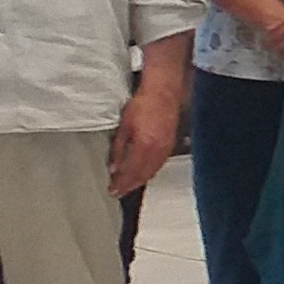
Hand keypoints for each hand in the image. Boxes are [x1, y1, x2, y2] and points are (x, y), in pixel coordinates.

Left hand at [107, 82, 181, 199]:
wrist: (163, 92)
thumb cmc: (143, 104)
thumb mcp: (124, 126)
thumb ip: (118, 148)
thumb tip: (113, 167)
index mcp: (144, 146)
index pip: (130, 172)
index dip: (121, 183)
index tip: (112, 190)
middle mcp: (157, 151)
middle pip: (142, 175)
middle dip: (129, 186)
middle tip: (118, 192)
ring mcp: (165, 149)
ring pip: (152, 172)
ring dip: (140, 181)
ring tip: (129, 185)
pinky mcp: (170, 144)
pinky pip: (159, 164)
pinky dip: (150, 172)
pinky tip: (144, 173)